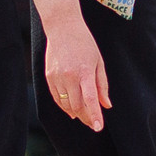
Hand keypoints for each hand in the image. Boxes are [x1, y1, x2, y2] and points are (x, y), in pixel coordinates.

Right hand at [42, 15, 110, 132]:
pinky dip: (64, 106)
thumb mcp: (98, 62)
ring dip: (75, 114)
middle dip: (86, 117)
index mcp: (84, 72)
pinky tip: (71, 109)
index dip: (94, 116)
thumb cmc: (85, 43)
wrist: (63, 27)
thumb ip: (102, 85)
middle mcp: (69, 76)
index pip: (90, 100)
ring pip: (66, 105)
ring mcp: (57, 77)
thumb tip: (107, 105)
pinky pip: (57, 98)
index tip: (98, 128)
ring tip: (83, 117)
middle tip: (93, 123)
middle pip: (77, 106)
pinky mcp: (49, 77)